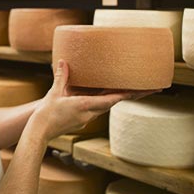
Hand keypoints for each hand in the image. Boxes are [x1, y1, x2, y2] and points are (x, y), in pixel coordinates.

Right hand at [30, 59, 159, 141]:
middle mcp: (91, 113)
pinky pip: (99, 105)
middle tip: (154, 88)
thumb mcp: (54, 93)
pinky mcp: (83, 118)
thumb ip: (61, 77)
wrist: (39, 133)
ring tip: (138, 87)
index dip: (129, 93)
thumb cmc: (46, 114)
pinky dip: (108, 98)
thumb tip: (63, 61)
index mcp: (85, 106)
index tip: (143, 90)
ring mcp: (88, 117)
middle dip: (135, 94)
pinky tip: (110, 91)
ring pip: (109, 104)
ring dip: (123, 95)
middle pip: (117, 101)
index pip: (112, 99)